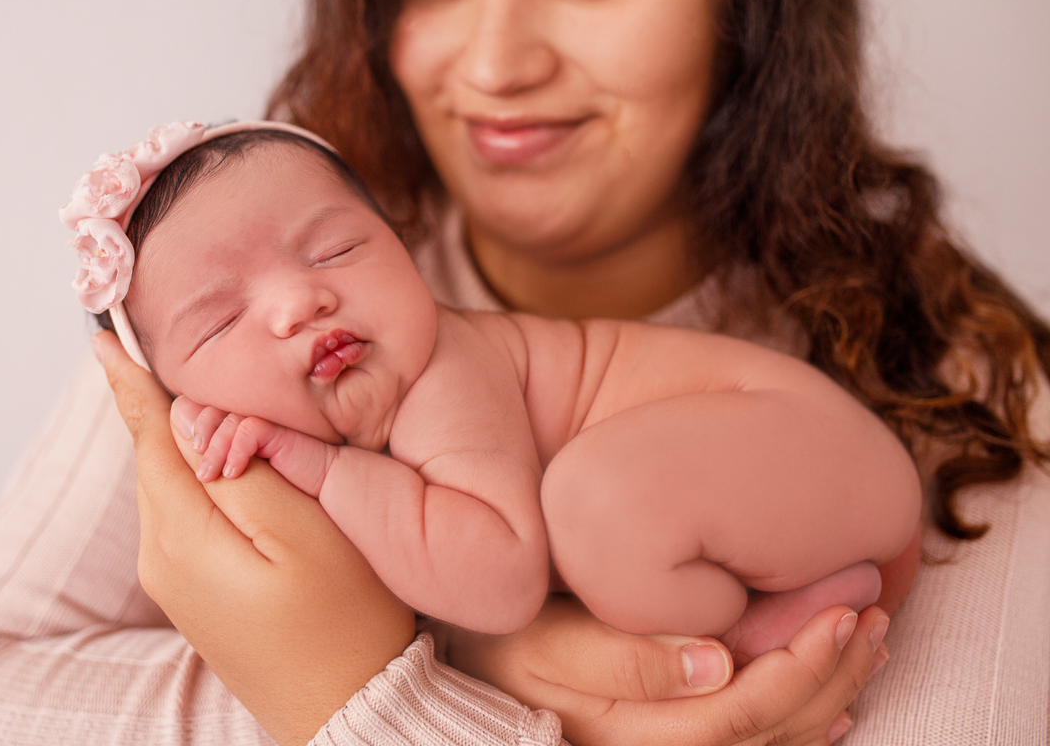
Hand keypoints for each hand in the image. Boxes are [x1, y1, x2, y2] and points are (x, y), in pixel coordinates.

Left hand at [93, 332, 415, 745]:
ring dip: (185, 441)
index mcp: (183, 536)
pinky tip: (222, 464)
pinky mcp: (197, 594)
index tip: (103, 338)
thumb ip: (250, 471)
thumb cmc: (344, 622)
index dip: (131, 384)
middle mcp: (162, 557)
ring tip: (206, 397)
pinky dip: (197, 478)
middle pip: (157, 458)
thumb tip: (202, 423)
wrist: (347, 710)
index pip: (150, 438)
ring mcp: (175, 580)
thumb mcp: (308, 535)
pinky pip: (185, 516)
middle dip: (165, 405)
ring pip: (171, 485)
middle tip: (170, 349)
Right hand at [437, 594, 886, 745]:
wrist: (470, 681)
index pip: (739, 714)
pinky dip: (804, 729)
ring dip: (829, 697)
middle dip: (830, 677)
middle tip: (872, 616)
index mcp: (626, 734)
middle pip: (768, 736)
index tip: (843, 609)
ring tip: (868, 645)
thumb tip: (715, 661)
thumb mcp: (540, 642)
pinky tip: (834, 704)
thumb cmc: (502, 646)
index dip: (800, 668)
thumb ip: (620, 654)